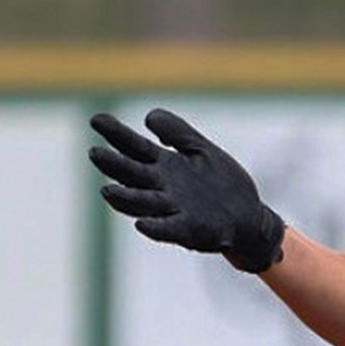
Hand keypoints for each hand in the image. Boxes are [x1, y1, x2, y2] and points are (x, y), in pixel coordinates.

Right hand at [88, 110, 284, 272]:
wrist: (249, 219)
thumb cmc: (220, 184)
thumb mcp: (201, 151)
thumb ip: (178, 133)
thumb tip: (149, 115)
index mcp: (164, 166)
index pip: (135, 148)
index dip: (116, 134)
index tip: (96, 119)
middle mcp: (162, 188)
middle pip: (132, 174)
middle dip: (114, 166)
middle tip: (95, 153)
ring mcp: (173, 210)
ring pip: (143, 203)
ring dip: (125, 199)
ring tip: (108, 191)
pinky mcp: (189, 230)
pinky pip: (169, 229)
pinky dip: (155, 227)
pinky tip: (142, 224)